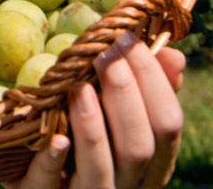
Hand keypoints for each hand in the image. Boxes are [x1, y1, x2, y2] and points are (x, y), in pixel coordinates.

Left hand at [2, 31, 185, 188]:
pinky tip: (56, 137)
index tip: (128, 39)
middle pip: (139, 147)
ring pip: (102, 170)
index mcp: (152, 160)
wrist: (41, 180)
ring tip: (80, 89)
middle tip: (104, 55)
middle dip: (124, 96)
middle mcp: (128, 182)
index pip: (168, 123)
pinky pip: (51, 184)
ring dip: (92, 128)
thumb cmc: (88, 135)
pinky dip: (54, 161)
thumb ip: (145, 88)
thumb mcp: (119, 113)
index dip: (153, 80)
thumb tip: (171, 53)